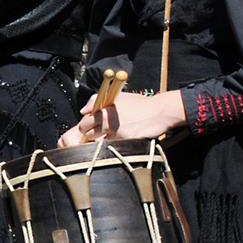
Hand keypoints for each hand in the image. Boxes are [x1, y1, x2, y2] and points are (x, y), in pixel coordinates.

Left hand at [58, 90, 186, 146]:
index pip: (84, 123)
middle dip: (90, 135)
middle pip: (88, 134)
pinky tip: (122, 139)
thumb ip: (97, 101)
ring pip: (99, 142)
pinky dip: (114, 145)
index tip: (91, 127)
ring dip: (102, 141)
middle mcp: (107, 121)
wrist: (160, 111)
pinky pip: (113, 146)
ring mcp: (116, 132)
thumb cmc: (140, 104)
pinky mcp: (125, 140)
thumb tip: (83, 111)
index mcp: (103, 109)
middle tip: (98, 134)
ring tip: (112, 136)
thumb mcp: (117, 96)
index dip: (86, 126)